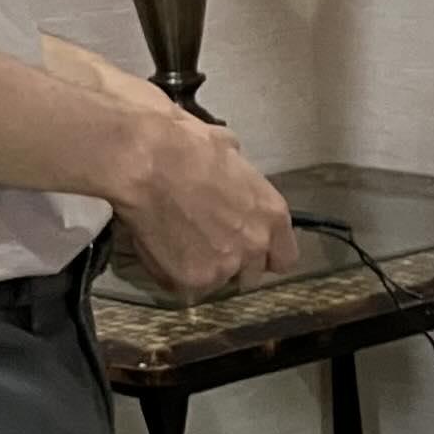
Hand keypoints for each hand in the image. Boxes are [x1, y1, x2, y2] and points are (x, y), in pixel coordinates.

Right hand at [114, 105, 299, 298]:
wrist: (148, 162)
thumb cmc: (187, 147)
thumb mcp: (231, 153)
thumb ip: (239, 179)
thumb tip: (230, 170)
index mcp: (272, 215)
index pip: (284, 258)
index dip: (265, 256)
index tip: (248, 250)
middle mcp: (255, 245)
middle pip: (252, 275)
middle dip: (233, 264)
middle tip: (206, 244)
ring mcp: (224, 267)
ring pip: (218, 282)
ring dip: (204, 269)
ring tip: (180, 244)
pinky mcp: (191, 280)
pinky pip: (184, 287)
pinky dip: (172, 274)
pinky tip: (161, 248)